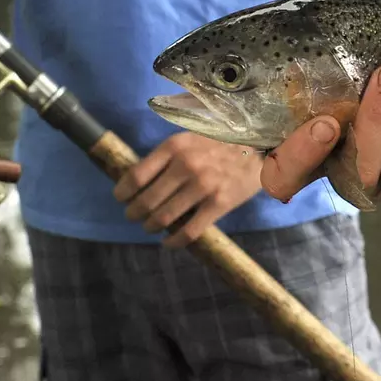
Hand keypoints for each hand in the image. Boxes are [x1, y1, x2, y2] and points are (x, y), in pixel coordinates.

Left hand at [114, 132, 265, 248]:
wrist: (260, 145)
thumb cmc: (221, 142)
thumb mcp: (190, 137)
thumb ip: (168, 154)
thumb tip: (139, 176)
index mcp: (175, 147)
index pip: (136, 175)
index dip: (122, 192)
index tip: (120, 198)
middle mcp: (186, 166)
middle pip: (146, 200)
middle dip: (134, 213)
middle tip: (133, 216)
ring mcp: (203, 186)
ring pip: (164, 218)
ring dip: (151, 227)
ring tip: (150, 227)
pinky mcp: (219, 204)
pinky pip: (189, 231)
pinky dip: (173, 242)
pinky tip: (168, 243)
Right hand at [261, 61, 380, 218]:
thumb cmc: (378, 76)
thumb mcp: (348, 71)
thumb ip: (327, 71)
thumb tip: (301, 55)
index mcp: (318, 159)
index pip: (284, 179)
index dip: (300, 157)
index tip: (325, 123)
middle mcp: (355, 184)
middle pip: (360, 168)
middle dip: (379, 118)